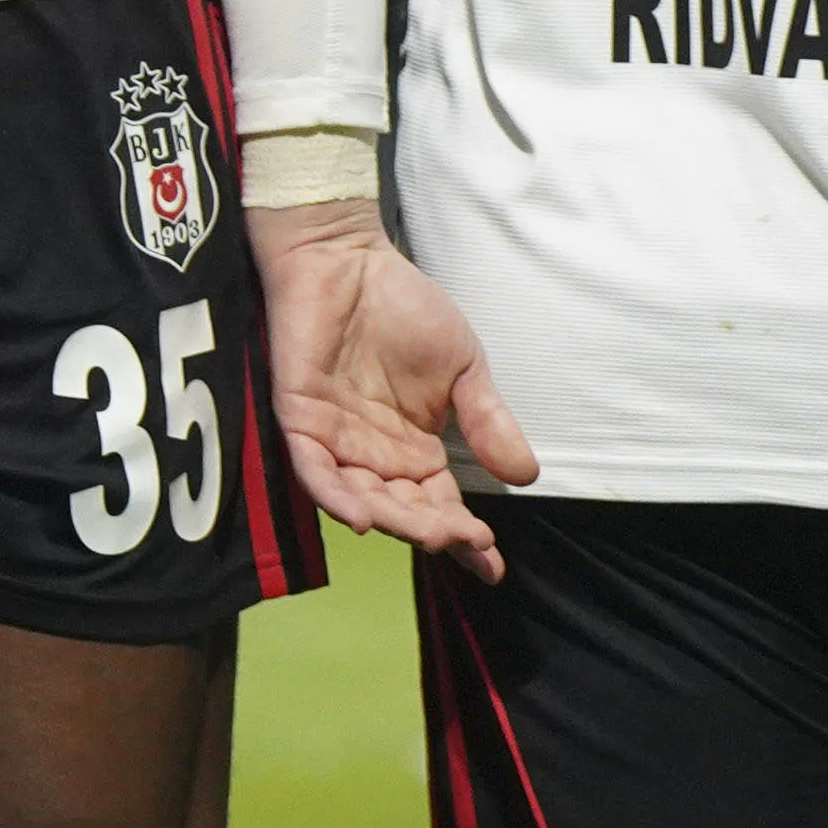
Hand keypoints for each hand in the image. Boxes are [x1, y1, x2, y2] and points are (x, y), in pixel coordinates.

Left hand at [254, 200, 535, 568]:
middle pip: (403, 511)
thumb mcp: (464, 370)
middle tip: (469, 543)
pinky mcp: (300, 418)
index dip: (465, 540)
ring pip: (361, 498)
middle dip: (435, 533)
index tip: (494, 566)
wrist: (348, 260)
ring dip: (393, 521)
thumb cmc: (405, 310)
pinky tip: (362, 516)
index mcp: (414, 451)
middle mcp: (374, 456)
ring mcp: (335, 440)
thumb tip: (527, 475)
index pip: (440, 507)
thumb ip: (487, 421)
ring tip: (430, 535)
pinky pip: (312, 468)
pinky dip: (335, 494)